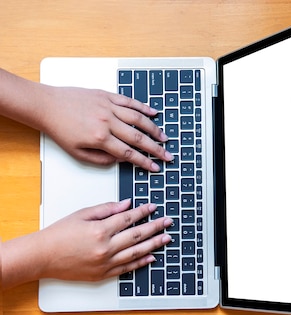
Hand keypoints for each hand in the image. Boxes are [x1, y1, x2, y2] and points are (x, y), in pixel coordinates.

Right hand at [36, 199, 171, 280]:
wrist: (42, 257)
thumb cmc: (58, 235)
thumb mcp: (82, 214)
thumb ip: (106, 209)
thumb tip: (127, 204)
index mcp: (100, 230)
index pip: (128, 218)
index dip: (143, 212)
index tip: (153, 208)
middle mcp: (105, 248)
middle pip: (137, 235)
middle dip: (155, 227)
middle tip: (168, 222)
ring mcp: (105, 263)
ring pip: (136, 252)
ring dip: (154, 244)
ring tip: (166, 238)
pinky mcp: (102, 274)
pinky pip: (127, 268)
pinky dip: (141, 262)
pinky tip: (151, 257)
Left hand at [40, 86, 171, 171]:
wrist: (46, 105)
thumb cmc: (59, 128)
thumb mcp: (77, 152)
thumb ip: (101, 159)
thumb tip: (119, 159)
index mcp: (100, 138)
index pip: (128, 153)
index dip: (144, 162)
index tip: (154, 167)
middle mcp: (107, 121)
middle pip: (138, 137)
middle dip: (156, 148)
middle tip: (167, 155)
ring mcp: (108, 107)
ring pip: (138, 119)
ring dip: (154, 129)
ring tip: (164, 137)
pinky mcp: (106, 95)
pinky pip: (130, 101)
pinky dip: (143, 107)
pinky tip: (153, 112)